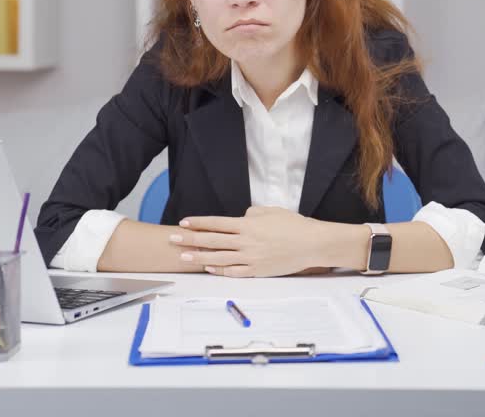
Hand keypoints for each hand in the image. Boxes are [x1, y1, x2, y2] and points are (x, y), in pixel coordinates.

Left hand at [169, 206, 338, 277]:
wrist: (312, 244)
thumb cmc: (294, 225)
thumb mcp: (271, 211)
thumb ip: (253, 214)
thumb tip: (242, 218)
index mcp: (248, 225)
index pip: (216, 223)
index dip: (198, 223)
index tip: (184, 222)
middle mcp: (246, 241)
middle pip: (211, 241)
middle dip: (189, 239)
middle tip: (172, 239)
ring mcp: (250, 258)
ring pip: (218, 258)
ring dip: (198, 257)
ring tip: (183, 257)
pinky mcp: (257, 271)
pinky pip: (233, 272)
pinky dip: (219, 270)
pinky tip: (209, 268)